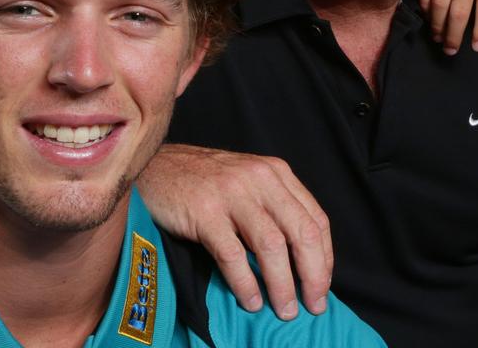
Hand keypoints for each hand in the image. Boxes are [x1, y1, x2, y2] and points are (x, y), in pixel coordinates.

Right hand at [135, 143, 332, 319]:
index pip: (316, 219)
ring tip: (284, 309)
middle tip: (314, 305)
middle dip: (313, 275)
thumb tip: (302, 260)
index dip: (324, 258)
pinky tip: (250, 301)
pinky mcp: (204, 212)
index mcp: (276, 173)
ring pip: (272, 246)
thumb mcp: (248, 182)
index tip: (322, 286)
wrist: (153, 167)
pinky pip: (233, 255)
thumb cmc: (203, 182)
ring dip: (282, 285)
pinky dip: (245, 283)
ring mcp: (232, 194)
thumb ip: (274, 208)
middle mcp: (259, 179)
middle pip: (302, 232)